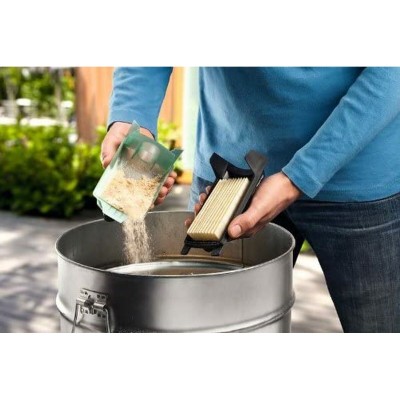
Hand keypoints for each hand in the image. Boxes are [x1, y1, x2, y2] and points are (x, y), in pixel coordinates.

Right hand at [100, 122, 176, 205]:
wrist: (129, 126)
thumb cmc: (116, 137)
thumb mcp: (109, 143)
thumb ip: (107, 153)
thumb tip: (107, 163)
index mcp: (123, 177)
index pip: (131, 195)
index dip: (140, 202)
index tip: (149, 204)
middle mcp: (135, 177)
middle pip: (147, 193)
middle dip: (157, 195)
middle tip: (162, 192)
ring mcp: (146, 172)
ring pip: (157, 185)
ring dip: (165, 187)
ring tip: (169, 182)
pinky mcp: (154, 164)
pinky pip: (163, 173)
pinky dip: (169, 175)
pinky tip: (172, 175)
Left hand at [185, 172, 300, 237]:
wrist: (288, 182)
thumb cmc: (277, 196)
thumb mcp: (260, 208)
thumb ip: (246, 220)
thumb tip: (231, 233)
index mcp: (247, 228)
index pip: (222, 234)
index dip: (206, 231)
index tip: (194, 224)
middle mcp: (243, 222)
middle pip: (219, 222)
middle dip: (205, 215)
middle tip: (198, 206)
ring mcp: (243, 211)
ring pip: (222, 211)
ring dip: (210, 204)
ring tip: (205, 196)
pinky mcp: (243, 201)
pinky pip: (227, 201)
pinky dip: (218, 196)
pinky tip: (214, 189)